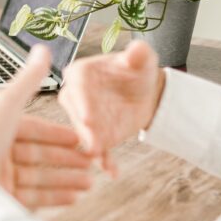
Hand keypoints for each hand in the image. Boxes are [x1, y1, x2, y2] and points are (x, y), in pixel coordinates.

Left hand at [0, 46, 94, 208]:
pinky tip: (74, 198)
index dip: (58, 134)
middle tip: (91, 162)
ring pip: (40, 178)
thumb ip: (29, 79)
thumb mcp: (9, 103)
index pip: (33, 130)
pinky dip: (56, 197)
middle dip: (67, 159)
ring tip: (90, 183)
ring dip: (67, 179)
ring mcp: (0, 177)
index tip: (80, 139)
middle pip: (39, 155)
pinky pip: (34, 198)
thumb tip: (43, 49)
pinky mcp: (2, 198)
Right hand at [59, 39, 165, 177]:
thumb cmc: (138, 70)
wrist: (144, 92)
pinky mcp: (96, 136)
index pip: (77, 85)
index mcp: (81, 73)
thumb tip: (137, 49)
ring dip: (91, 146)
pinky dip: (105, 160)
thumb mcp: (142, 59)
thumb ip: (138, 54)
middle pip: (76, 113)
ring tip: (101, 158)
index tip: (88, 116)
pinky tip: (112, 171)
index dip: (82, 101)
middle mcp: (75, 96)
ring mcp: (84, 118)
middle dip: (84, 129)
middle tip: (92, 143)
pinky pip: (98, 149)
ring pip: (84, 134)